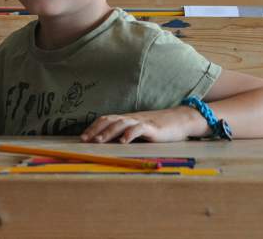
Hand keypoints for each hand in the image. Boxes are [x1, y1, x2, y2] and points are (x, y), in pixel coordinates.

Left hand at [80, 106, 206, 143]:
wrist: (179, 120)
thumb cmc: (158, 127)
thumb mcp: (139, 129)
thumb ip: (126, 133)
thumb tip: (109, 143)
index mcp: (127, 119)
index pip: (106, 119)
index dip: (93, 127)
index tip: (83, 137)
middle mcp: (132, 118)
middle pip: (110, 120)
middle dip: (96, 129)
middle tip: (85, 139)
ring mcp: (141, 121)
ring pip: (121, 124)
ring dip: (108, 132)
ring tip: (99, 141)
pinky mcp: (152, 127)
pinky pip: (139, 129)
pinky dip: (129, 135)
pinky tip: (123, 141)